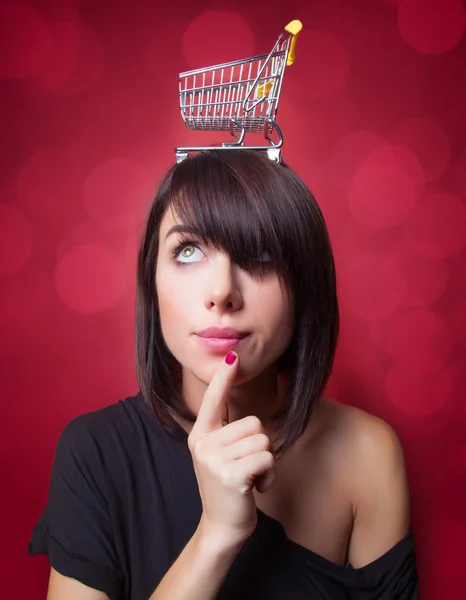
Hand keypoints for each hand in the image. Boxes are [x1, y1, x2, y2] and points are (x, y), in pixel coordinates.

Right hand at [187, 351, 275, 547]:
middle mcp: (203, 443)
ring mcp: (214, 459)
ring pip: (263, 441)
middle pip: (253, 424)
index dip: (224, 379)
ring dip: (265, 462)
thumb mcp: (217, 454)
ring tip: (249, 477)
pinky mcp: (230, 474)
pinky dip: (268, 475)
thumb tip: (229, 394)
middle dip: (259, 447)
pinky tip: (254, 487)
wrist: (221, 526)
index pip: (214, 401)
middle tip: (246, 468)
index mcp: (200, 435)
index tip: (233, 357)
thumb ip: (224, 429)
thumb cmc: (227, 486)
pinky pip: (267, 458)